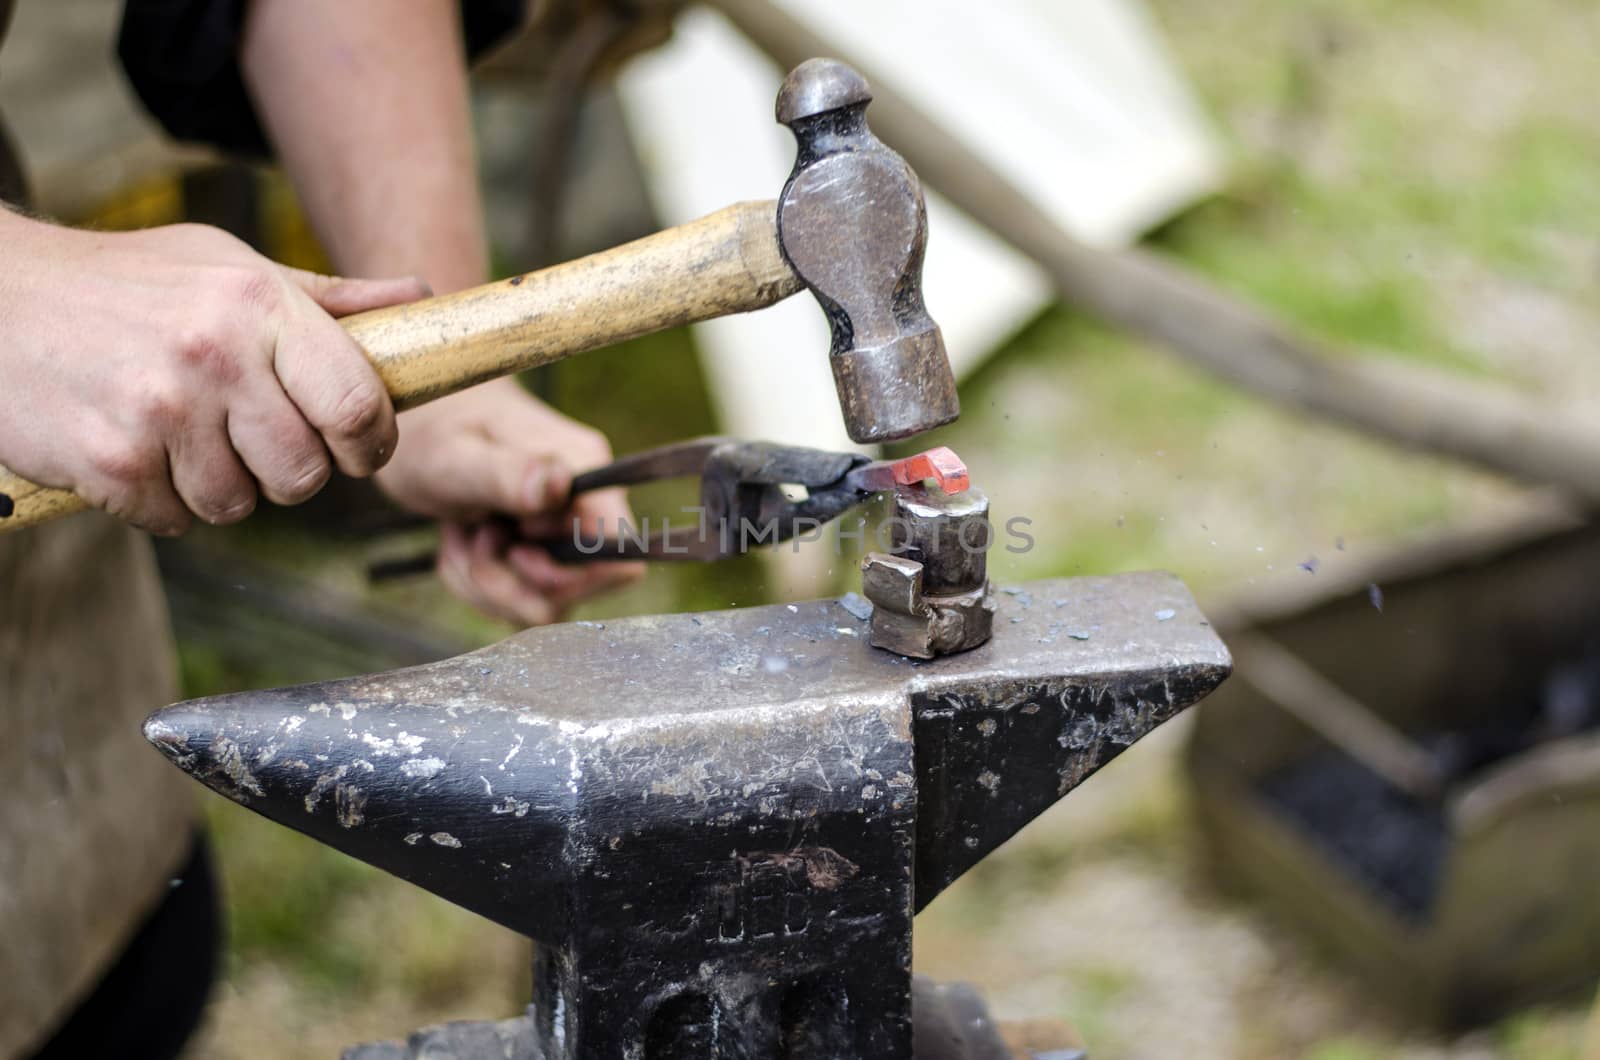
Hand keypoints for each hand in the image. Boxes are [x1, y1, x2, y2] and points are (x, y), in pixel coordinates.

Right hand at [0, 212, 427, 533]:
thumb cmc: (129, 283)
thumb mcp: (230, 267)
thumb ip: (328, 301)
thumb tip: (420, 299)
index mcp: (259, 305)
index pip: (360, 405)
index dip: (371, 444)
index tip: (357, 448)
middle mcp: (215, 355)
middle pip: (304, 474)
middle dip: (288, 472)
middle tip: (251, 440)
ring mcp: (158, 410)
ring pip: (239, 504)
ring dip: (220, 486)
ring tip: (182, 435)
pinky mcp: (107, 460)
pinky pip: (174, 519)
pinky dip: (160, 500)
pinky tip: (135, 448)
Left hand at [375, 379, 642, 625]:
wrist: (424, 424)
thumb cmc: (436, 431)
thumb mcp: (456, 456)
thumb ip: (506, 473)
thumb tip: (556, 484)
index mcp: (584, 470)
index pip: (618, 554)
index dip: (566, 571)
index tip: (516, 544)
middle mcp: (588, 504)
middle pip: (578, 588)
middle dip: (511, 582)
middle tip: (471, 536)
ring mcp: (566, 532)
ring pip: (547, 603)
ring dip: (489, 584)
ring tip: (460, 535)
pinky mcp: (544, 553)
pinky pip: (525, 599)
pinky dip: (482, 586)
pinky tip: (462, 543)